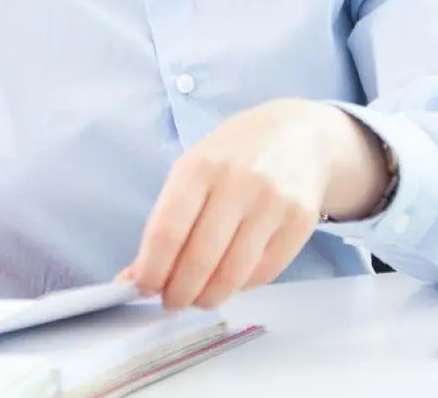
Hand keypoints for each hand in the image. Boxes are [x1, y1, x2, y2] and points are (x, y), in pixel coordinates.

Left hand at [121, 98, 388, 310]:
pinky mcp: (301, 221)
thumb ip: (167, 220)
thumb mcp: (194, 170)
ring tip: (198, 298)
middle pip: (200, 260)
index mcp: (201, 166)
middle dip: (179, 293)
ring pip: (233, 274)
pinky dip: (241, 286)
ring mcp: (274, 202)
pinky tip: (231, 279)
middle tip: (172, 301)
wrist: (301, 135)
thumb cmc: (235, 156)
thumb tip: (136, 276)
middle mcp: (239, 182)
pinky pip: (264, 273)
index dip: (152, 270)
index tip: (143, 288)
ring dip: (208, 297)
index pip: (168, 231)